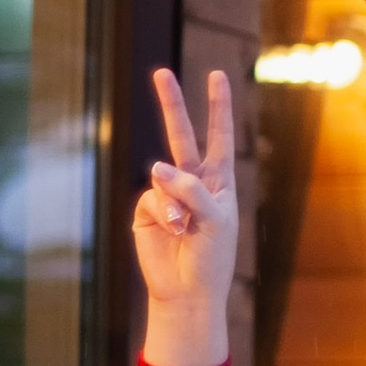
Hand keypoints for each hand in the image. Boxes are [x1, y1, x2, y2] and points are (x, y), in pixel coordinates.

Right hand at [133, 66, 237, 365]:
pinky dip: (163, 212)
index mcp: (219, 181)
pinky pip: (152, 196)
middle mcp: (192, 182)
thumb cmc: (212, 258)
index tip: (216, 75)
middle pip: (181, 136)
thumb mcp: (216, 220)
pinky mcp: (146, 210)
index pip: (219, 136)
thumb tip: (156, 167)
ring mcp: (167, 195)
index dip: (218, 106)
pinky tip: (173, 231)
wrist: (189, 292)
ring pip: (163, 174)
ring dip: (176, 201)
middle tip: (161, 73)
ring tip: (186, 228)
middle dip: (172, 104)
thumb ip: (191, 190)